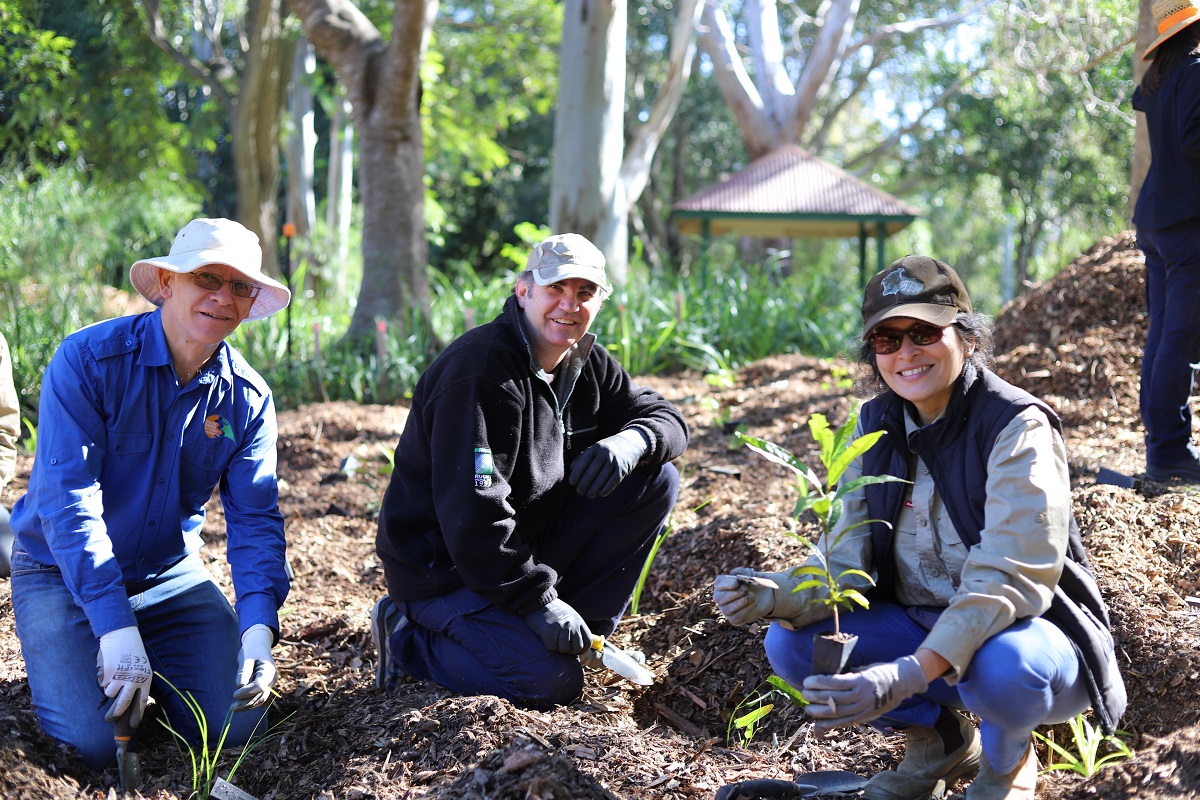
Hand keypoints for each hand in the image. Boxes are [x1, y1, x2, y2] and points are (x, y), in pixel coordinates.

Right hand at [97, 626, 151, 726]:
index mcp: (145, 679)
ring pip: (109, 694)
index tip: (133, 726)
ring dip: (108, 688)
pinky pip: (102, 683)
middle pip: (123, 706)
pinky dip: (103, 678)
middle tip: (109, 720)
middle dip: (115, 716)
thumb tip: (129, 704)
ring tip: (113, 675)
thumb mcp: (141, 668)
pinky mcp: (107, 674)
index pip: (141, 703)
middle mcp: (133, 680)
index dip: (137, 716)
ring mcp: (119, 677)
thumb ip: (137, 684)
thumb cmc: (132, 653)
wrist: (122, 636)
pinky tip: (108, 667)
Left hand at [231, 624, 276, 711]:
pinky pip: (260, 698)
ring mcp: (270, 684)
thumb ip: (244, 671)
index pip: (260, 685)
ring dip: (248, 705)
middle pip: (261, 695)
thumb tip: (240, 686)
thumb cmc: (251, 649)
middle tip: (232, 707)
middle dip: (247, 703)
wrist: (259, 645)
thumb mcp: (246, 657)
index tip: (234, 694)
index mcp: (269, 670)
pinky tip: (241, 707)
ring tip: (234, 708)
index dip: (247, 692)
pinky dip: (251, 703)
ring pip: (261, 699)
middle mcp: (272, 679)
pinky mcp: (265, 687)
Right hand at [523, 598, 592, 653]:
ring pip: (564, 649)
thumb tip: (580, 646)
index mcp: (579, 621)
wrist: (539, 602)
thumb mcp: (571, 616)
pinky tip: (547, 637)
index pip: (588, 641)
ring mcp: (561, 628)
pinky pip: (552, 647)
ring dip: (558, 648)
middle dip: (569, 650)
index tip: (574, 649)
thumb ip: (577, 629)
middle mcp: (572, 625)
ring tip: (554, 640)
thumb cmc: (555, 611)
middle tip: (562, 645)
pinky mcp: (549, 631)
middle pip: (577, 647)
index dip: (582, 649)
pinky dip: (549, 645)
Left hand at [569, 429, 647, 497]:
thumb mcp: (594, 449)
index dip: (577, 473)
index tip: (572, 482)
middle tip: (579, 491)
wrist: (630, 443)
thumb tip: (571, 469)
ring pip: (603, 477)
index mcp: (596, 448)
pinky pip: (614, 480)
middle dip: (584, 483)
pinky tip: (601, 494)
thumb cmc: (607, 449)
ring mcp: (615, 461)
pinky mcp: (624, 469)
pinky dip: (607, 488)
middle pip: (592, 470)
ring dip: (595, 488)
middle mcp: (606, 453)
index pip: (584, 461)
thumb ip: (582, 457)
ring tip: (589, 495)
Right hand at [713, 568, 777, 625]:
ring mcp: (726, 610)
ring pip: (727, 610)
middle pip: (719, 598)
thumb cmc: (751, 583)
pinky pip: (736, 617)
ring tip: (752, 596)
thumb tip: (734, 574)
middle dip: (735, 594)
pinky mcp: (734, 619)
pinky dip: (746, 610)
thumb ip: (741, 572)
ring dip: (742, 602)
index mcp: (721, 585)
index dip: (726, 584)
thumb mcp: (748, 574)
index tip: (737, 583)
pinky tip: (754, 602)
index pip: (718, 584)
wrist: (762, 596)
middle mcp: (720, 598)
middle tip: (746, 590)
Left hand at [801, 655, 928, 731]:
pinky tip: (819, 723)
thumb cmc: (879, 672)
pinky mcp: (866, 716)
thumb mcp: (864, 669)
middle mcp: (862, 696)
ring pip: (837, 713)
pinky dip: (830, 724)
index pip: (834, 682)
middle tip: (805, 693)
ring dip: (819, 712)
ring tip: (808, 708)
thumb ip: (848, 675)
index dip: (818, 683)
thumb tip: (826, 678)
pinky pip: (845, 722)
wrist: (902, 683)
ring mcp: (864, 708)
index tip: (807, 681)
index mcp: (861, 680)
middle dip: (815, 697)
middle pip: (833, 699)